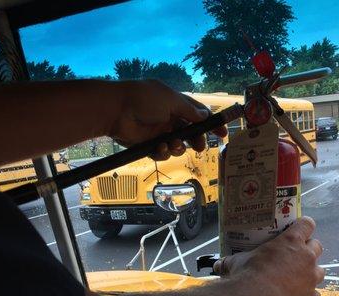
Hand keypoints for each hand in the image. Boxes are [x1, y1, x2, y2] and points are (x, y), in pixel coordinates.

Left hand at [110, 79, 226, 160]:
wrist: (115, 110)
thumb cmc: (143, 99)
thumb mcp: (171, 99)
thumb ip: (190, 110)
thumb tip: (205, 115)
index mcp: (175, 103)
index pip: (198, 113)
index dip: (210, 123)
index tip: (222, 134)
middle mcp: (168, 118)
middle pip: (190, 132)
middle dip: (196, 140)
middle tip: (200, 146)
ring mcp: (158, 132)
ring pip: (178, 145)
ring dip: (178, 147)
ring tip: (173, 144)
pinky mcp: (148, 145)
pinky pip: (162, 153)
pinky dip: (163, 152)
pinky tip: (159, 147)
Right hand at [215, 217, 324, 295]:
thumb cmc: (248, 275)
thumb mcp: (237, 262)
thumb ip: (231, 260)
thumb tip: (218, 264)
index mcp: (291, 241)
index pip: (307, 224)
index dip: (304, 226)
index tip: (300, 228)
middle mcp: (306, 256)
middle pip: (317, 246)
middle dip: (309, 250)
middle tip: (296, 256)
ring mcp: (311, 278)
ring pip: (320, 271)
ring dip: (311, 273)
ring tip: (297, 278)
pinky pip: (315, 295)